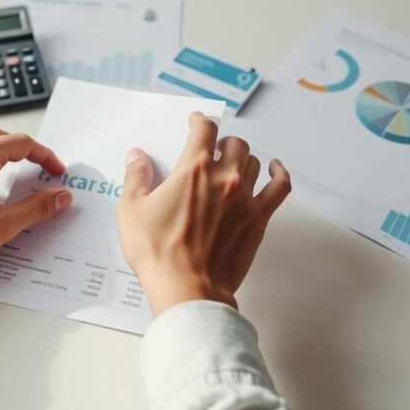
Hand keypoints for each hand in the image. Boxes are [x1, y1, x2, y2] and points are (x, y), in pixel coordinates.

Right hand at [115, 112, 290, 315]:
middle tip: (212, 150)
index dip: (200, 120)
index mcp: (193, 169)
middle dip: (221, 142)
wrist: (187, 288)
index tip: (195, 121)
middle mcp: (224, 177)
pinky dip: (279, 173)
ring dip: (242, 158)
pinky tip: (275, 167)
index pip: (204, 129)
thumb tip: (137, 155)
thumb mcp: (130, 210)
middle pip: (233, 144)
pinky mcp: (258, 220)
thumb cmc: (157, 252)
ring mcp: (245, 198)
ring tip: (231, 164)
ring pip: (253, 162)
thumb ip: (136, 177)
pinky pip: (279, 187)